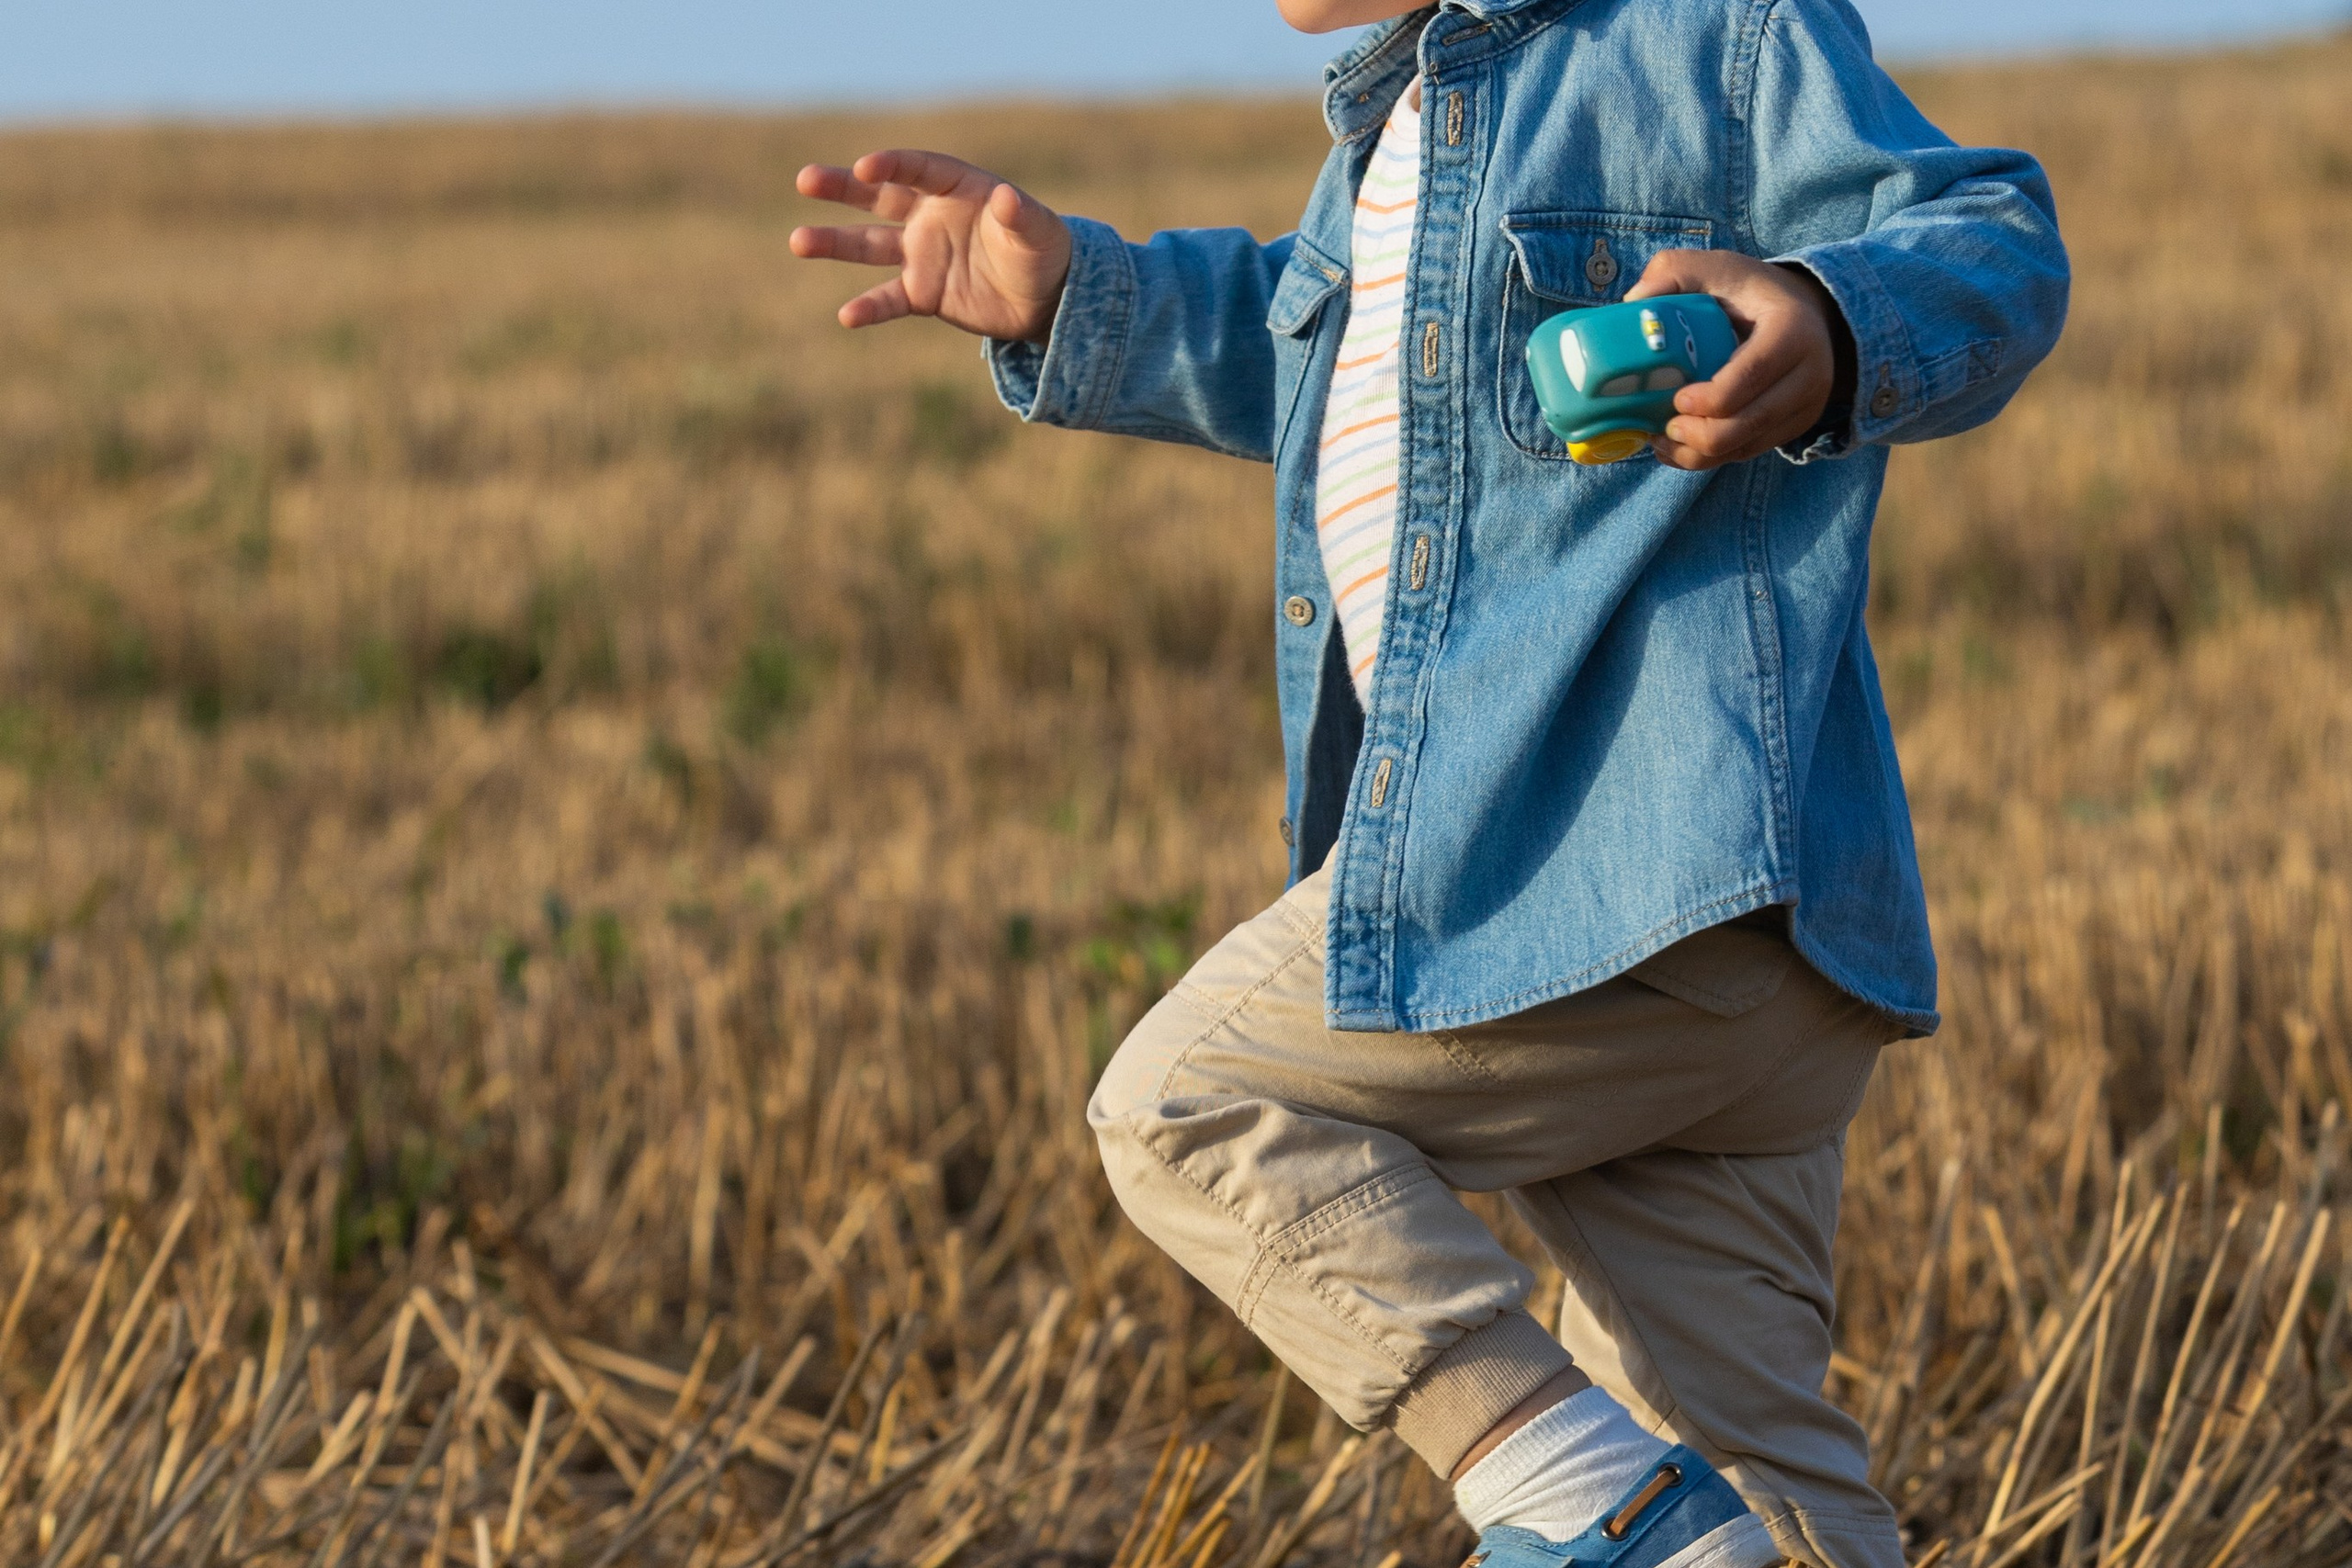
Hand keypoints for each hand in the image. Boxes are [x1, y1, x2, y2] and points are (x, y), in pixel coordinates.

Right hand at [791, 151, 1073, 342]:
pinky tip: (846, 317)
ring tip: (798, 241)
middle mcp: (930, 215)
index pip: (917, 169)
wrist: (1046, 298)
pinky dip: (870, 307)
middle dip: (842, 187)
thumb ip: (1020, 216)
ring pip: (869, 244)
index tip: (865, 168)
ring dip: (834, 242)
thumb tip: (1006, 198)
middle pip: (878, 196)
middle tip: (805, 180)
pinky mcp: (923, 292)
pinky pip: (890, 299)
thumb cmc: (1044, 251)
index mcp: (956, 187)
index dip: (891, 166)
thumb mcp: (1038, 232)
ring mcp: (922, 253)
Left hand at [1626, 251, 1841, 469]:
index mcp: (1792, 330)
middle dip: (1697, 435)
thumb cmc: (1750, 291)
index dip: (1709, 399)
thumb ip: (1673, 273)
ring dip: (1698, 453)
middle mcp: (1809, 374)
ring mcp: (1806, 406)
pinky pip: (1748, 453)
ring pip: (1746, 448)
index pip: (1750, 377)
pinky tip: (1680, 446)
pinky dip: (1710, 457)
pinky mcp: (1794, 427)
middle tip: (1662, 426)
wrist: (1807, 312)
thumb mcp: (1715, 268)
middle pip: (1747, 424)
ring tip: (1662, 439)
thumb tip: (1633, 303)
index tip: (1676, 399)